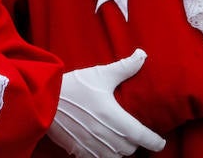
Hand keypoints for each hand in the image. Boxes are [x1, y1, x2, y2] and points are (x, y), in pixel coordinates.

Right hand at [48, 49, 164, 157]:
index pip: (142, 136)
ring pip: (115, 157)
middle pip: (130, 149)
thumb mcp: (100, 74)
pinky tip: (102, 144)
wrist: (43, 98)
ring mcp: (92, 145)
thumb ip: (124, 67)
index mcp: (114, 118)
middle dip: (134, 142)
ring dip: (120, 150)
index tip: (160, 142)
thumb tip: (142, 55)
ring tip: (119, 139)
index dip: (154, 141)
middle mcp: (106, 136)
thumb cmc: (73, 85)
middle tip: (134, 133)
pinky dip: (104, 154)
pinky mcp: (78, 150)